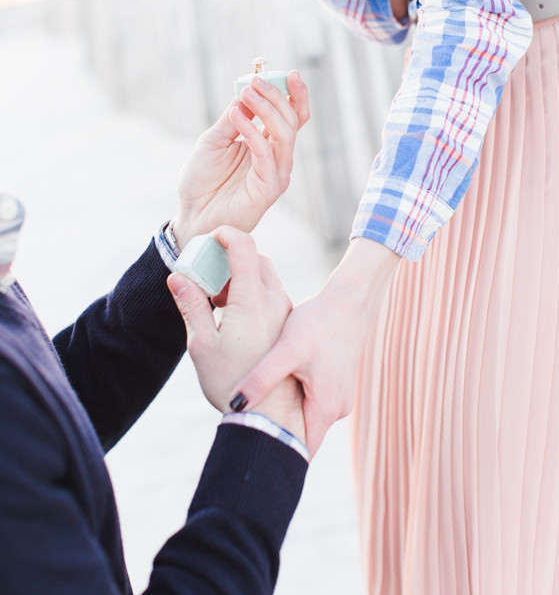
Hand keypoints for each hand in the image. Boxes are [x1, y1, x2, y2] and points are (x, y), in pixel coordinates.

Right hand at [167, 226, 305, 444]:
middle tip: (209, 282)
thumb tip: (177, 276)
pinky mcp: (289, 324)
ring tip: (220, 306)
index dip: (225, 234)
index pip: (244, 245)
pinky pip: (272, 294)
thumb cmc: (230, 382)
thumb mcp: (201, 344)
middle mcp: (274, 300)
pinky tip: (237, 320)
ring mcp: (286, 311)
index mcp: (251, 299)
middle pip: (255, 258)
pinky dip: (253, 293)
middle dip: (230, 260)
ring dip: (242, 278)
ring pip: (265, 277)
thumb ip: (190, 305)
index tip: (210, 239)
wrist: (269, 416)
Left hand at [172, 71, 308, 249]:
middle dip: (277, 96)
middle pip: (293, 120)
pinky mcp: (269, 188)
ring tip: (247, 94)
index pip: (291, 115)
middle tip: (255, 82)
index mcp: (267, 143)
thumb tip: (247, 90)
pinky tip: (236, 118)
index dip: (294, 94)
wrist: (191, 215)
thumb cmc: (202, 181)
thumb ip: (233, 118)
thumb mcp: (213, 140)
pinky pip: (267, 155)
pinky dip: (253, 132)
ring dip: (267, 109)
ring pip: (286, 134)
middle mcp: (276, 156)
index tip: (289, 73)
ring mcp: (276, 172)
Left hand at [228, 238, 399, 456]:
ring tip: (253, 403)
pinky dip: (293, 395)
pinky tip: (276, 381)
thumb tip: (235, 405)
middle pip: (300, 434)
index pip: (297, 448)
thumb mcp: (287, 349)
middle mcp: (336, 410)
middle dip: (273, 430)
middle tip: (242, 424)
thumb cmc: (319, 322)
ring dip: (283, 410)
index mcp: (325, 409)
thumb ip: (262, 378)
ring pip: (304, 415)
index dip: (273, 449)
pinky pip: (310, 400)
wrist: (350, 300)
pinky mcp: (334, 384)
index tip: (247, 446)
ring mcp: (337, 397)